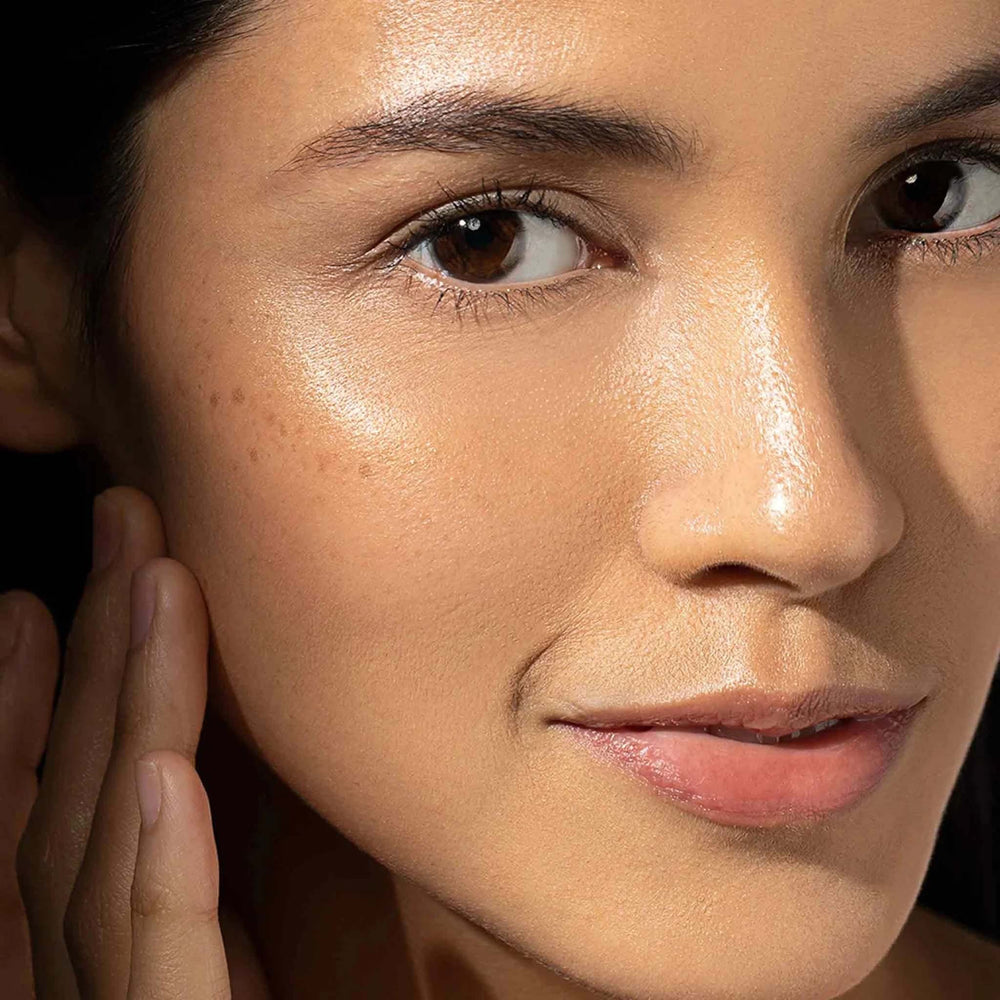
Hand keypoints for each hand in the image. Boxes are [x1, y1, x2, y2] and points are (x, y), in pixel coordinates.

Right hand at [5, 486, 270, 997]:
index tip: (45, 599)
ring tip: (143, 582)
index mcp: (92, 957)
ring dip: (125, 709)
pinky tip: (165, 774)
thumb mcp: (202, 974)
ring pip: (106, 849)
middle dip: (91, 654)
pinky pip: (161, 965)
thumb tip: (185, 791)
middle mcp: (74, 979)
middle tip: (115, 524)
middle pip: (77, 797)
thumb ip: (185, 908)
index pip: (53, 813)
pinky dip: (157, 870)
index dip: (39, 701)